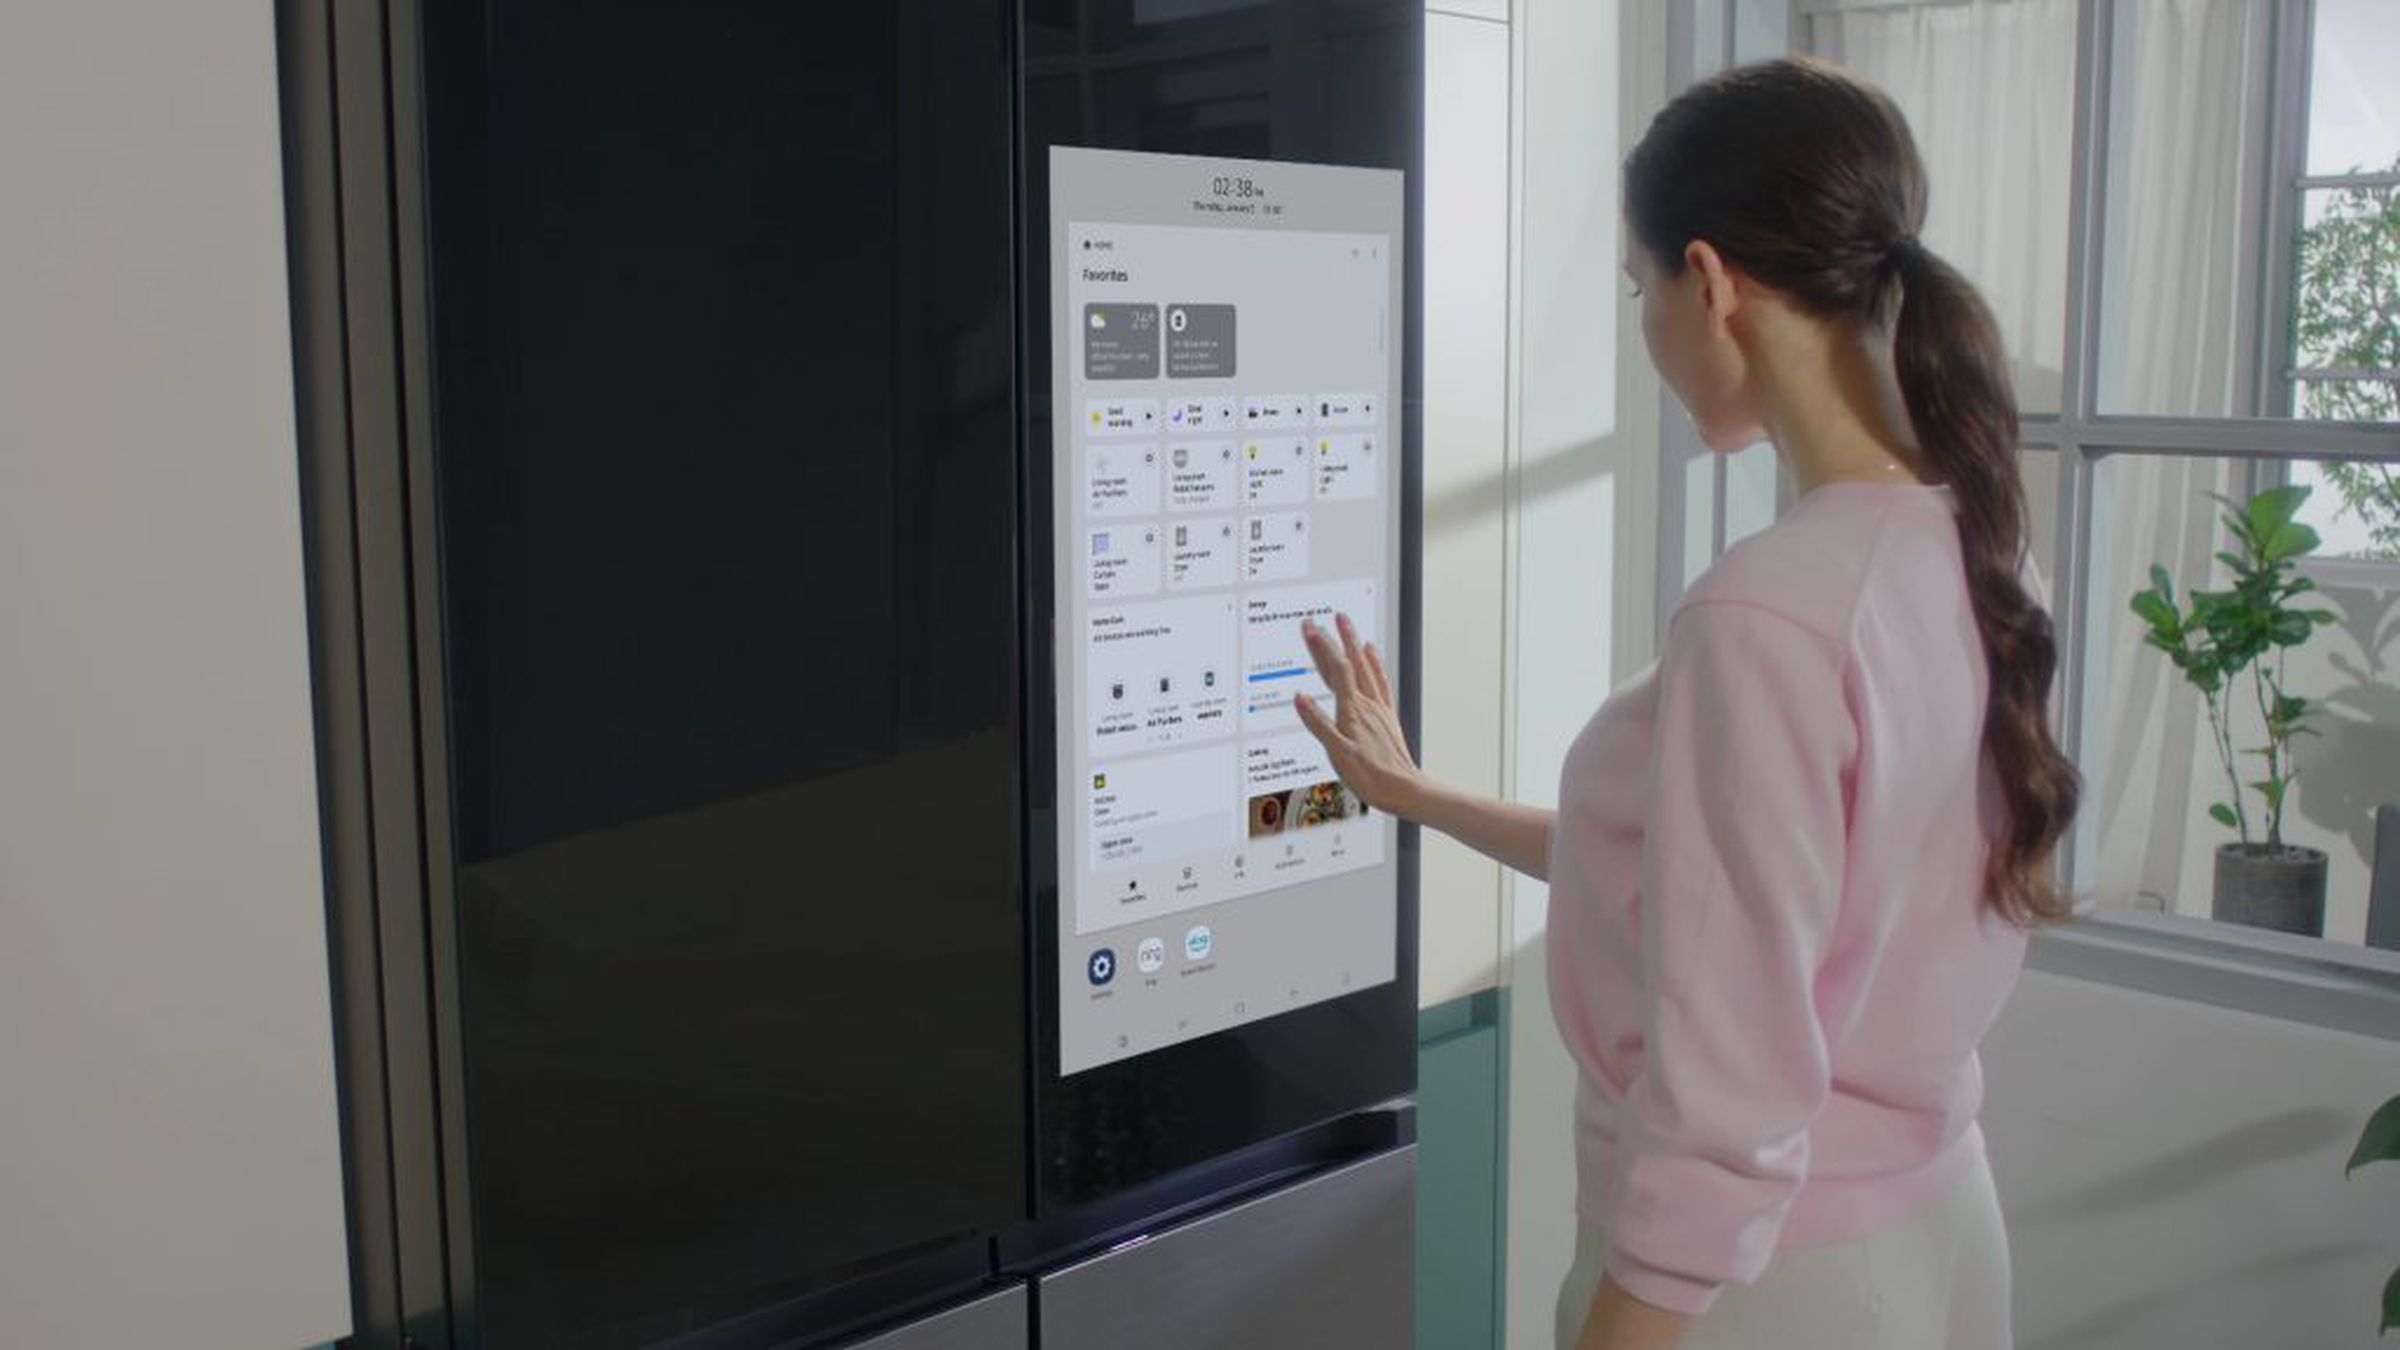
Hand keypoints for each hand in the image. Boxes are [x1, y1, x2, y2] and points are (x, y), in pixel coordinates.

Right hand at [1293, 613, 1424, 817]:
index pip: (1336, 671)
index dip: (1322, 648)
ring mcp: (1378, 709)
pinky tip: (1371, 655)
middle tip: (1319, 620)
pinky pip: (1380, 682)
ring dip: (1354, 644)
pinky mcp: (1386, 717)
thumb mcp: (1338, 754)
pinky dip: (1374, 665)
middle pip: (1348, 664)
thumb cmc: (1372, 777)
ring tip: (1345, 624)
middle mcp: (1367, 705)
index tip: (1309, 629)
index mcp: (1353, 712)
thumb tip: (1300, 698)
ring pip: (1365, 668)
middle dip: (1333, 639)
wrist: (1404, 790)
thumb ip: (1318, 724)